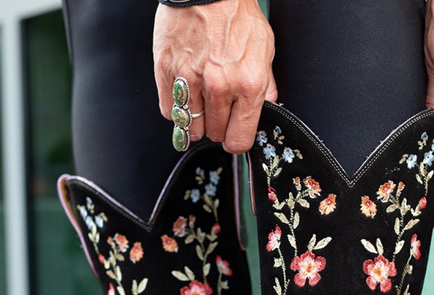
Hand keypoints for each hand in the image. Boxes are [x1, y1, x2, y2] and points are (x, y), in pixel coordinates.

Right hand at [153, 0, 276, 152]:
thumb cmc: (236, 14)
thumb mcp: (264, 49)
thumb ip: (266, 87)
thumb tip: (265, 110)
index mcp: (248, 85)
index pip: (239, 140)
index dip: (236, 140)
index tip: (233, 135)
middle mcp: (220, 87)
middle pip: (214, 135)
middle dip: (217, 127)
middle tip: (218, 110)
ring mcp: (191, 81)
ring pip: (191, 128)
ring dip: (196, 120)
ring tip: (201, 103)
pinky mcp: (167, 72)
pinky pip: (170, 112)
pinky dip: (176, 108)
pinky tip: (186, 94)